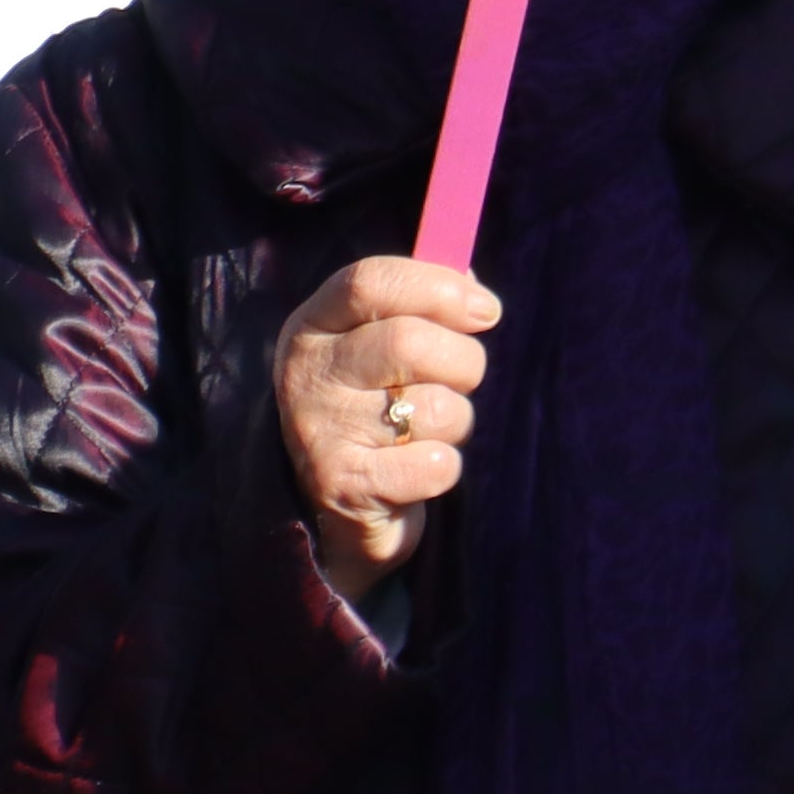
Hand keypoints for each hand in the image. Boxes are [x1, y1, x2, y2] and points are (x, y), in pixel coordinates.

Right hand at [273, 254, 496, 598]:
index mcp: (315, 325)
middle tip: (460, 382)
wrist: (333, 512)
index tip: (484, 309)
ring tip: (427, 434)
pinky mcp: (344, 486)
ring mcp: (320, 430)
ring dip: (455, 422)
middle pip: (410, 341)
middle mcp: (308, 372)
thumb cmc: (374, 413)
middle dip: (462, 363)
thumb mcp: (378, 350)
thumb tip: (474, 287)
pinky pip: (435, 465)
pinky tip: (418, 470)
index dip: (438, 288)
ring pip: (435, 407)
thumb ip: (420, 309)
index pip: (370, 281)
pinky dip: (443, 468)